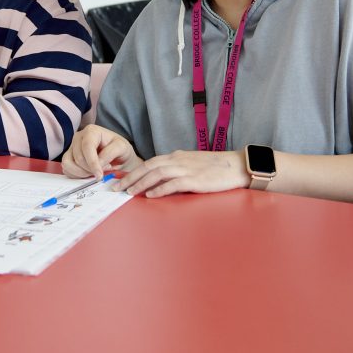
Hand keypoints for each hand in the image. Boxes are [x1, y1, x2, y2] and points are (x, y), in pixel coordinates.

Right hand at [61, 124, 141, 178]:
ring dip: (82, 173)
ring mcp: (71, 147)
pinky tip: (88, 174)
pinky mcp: (68, 157)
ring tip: (95, 172)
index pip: (87, 147)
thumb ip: (110, 153)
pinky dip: (76, 175)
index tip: (99, 175)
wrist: (117, 155)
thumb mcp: (121, 148)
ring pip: (68, 164)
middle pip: (78, 158)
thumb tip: (98, 163)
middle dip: (90, 169)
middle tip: (102, 172)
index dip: (92, 163)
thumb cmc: (119, 149)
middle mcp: (78, 137)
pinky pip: (66, 169)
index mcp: (91, 131)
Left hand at [116, 150, 248, 197]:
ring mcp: (186, 169)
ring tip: (128, 192)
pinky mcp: (195, 180)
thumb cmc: (216, 167)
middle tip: (115, 187)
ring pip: (157, 174)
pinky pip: (173, 184)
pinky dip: (159, 189)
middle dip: (130, 177)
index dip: (133, 171)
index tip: (120, 179)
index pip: (150, 162)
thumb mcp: (193, 164)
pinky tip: (150, 195)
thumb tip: (161, 180)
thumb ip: (177, 169)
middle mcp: (178, 160)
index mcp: (177, 156)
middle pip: (148, 166)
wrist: (237, 165)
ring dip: (140, 183)